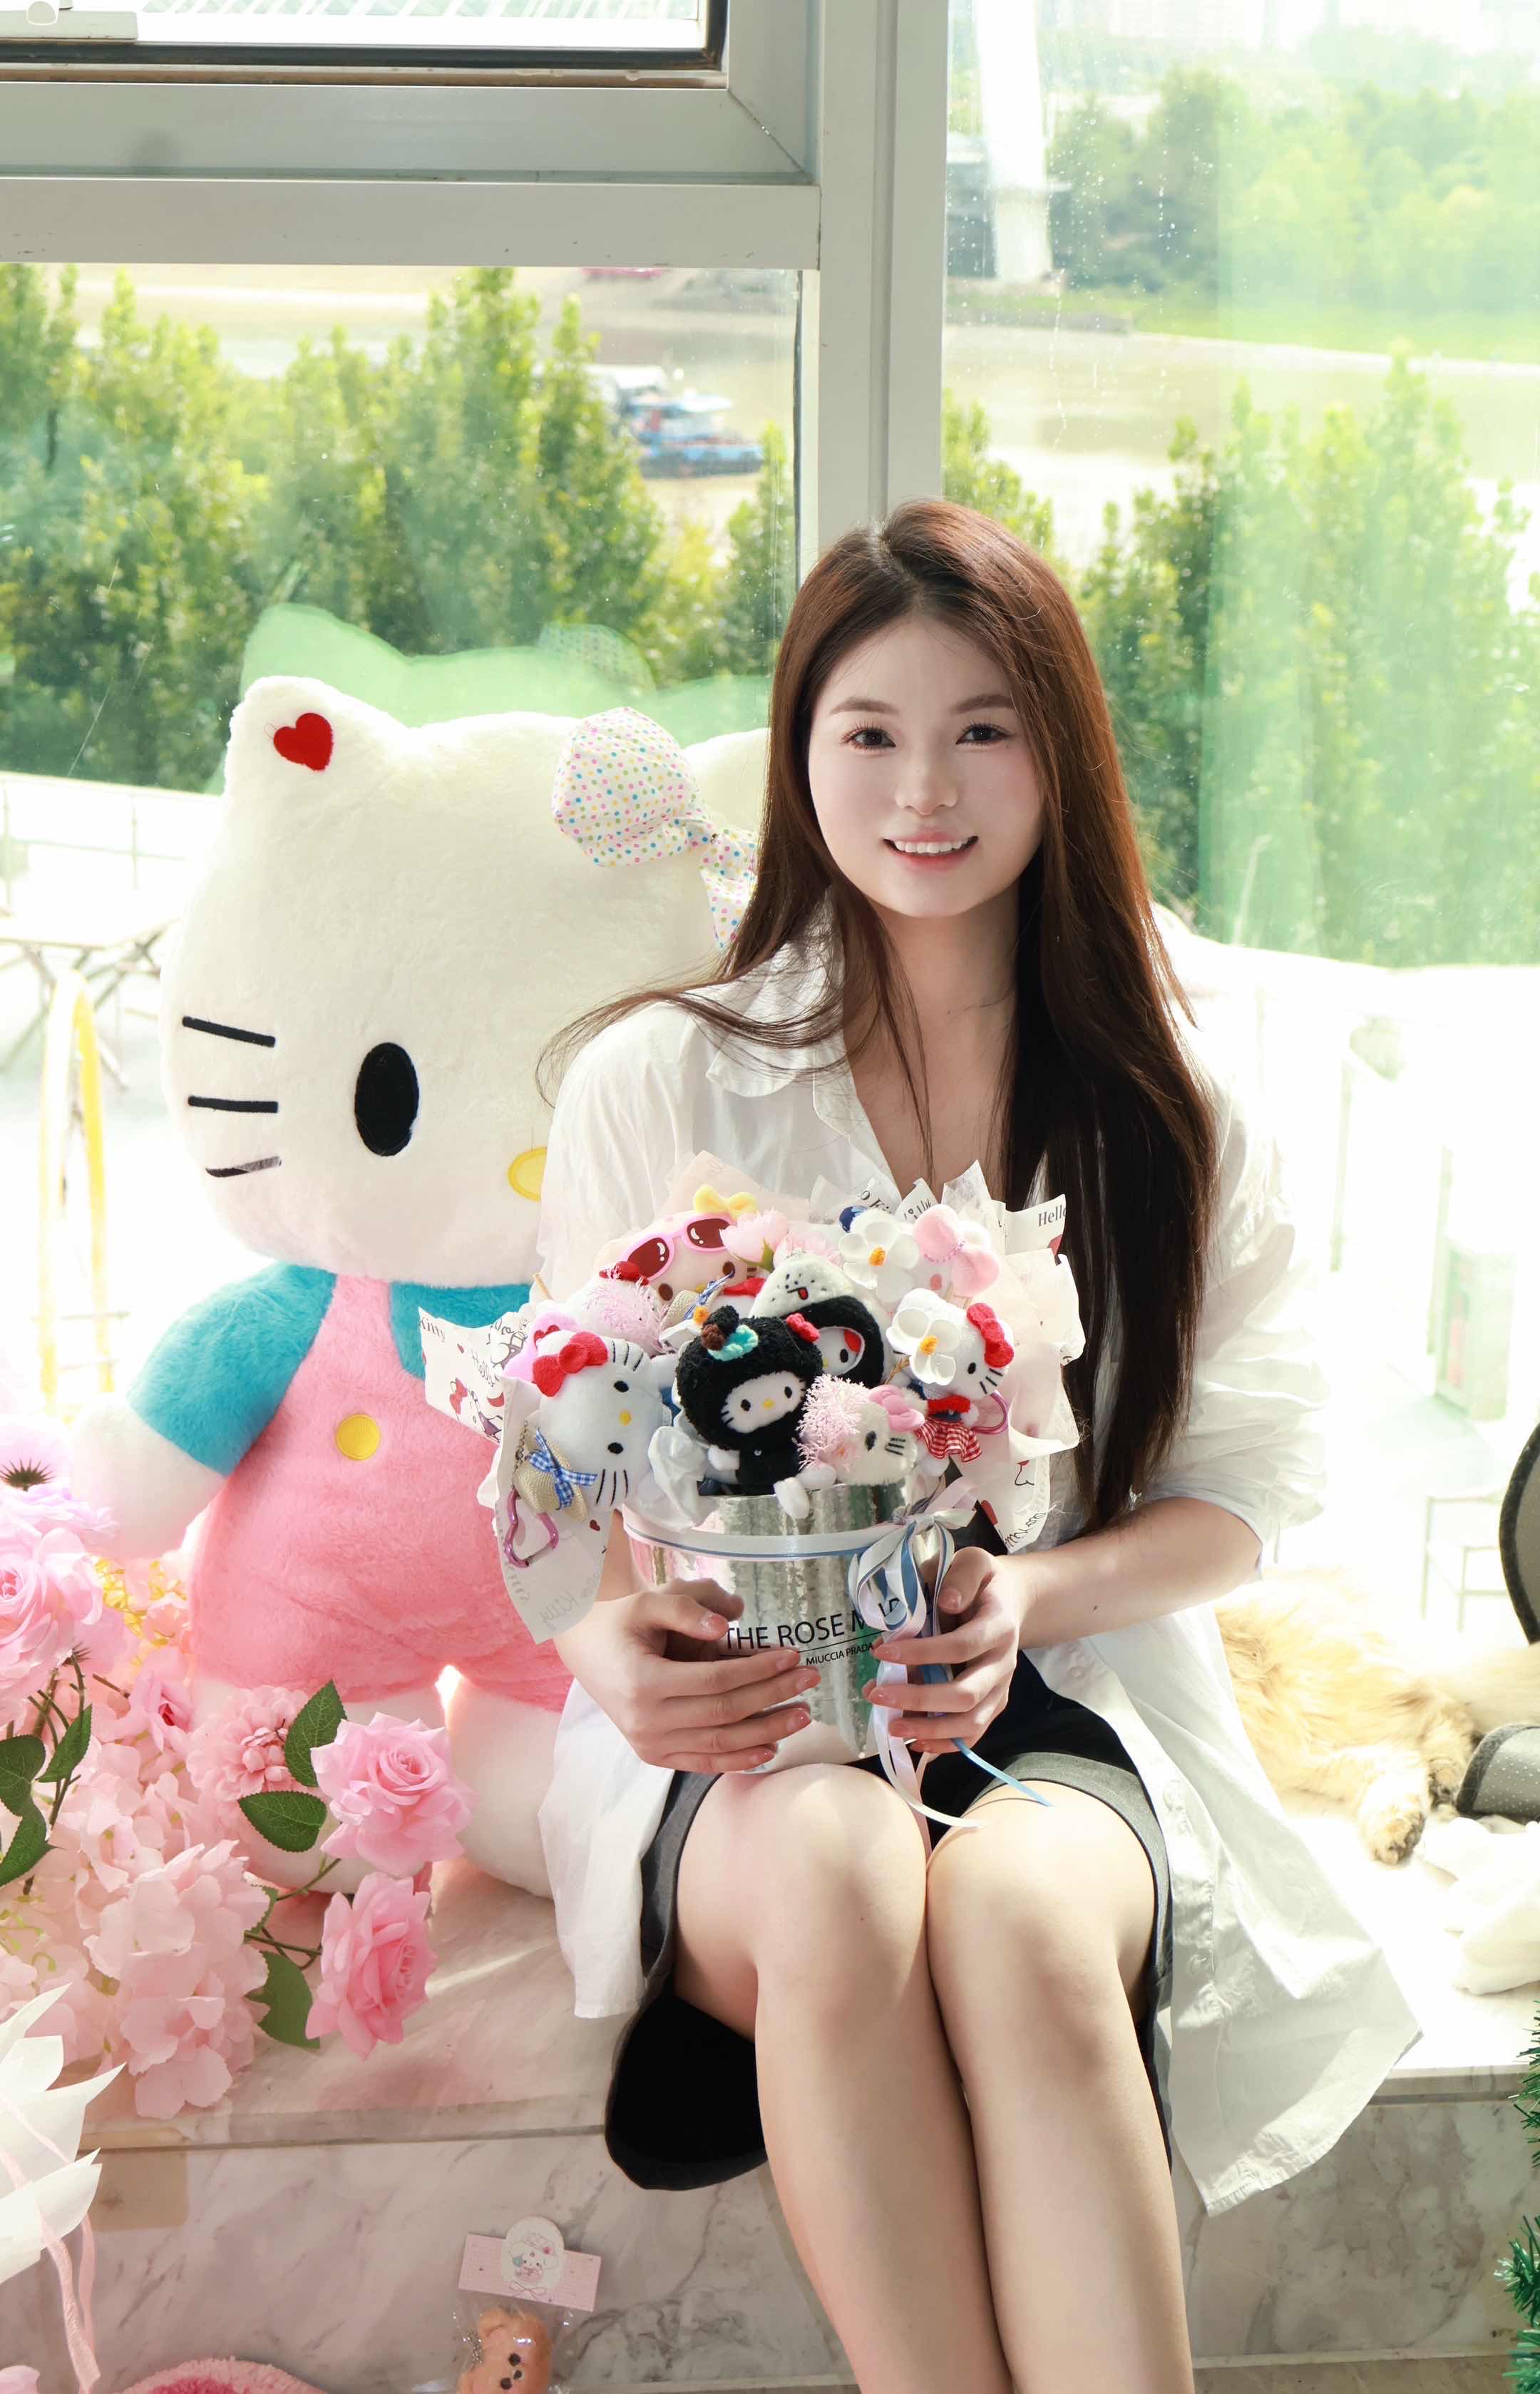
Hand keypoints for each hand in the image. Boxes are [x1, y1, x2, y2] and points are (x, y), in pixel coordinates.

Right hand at [561, 1577, 819, 1775]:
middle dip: (772, 1697)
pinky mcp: (654, 1756)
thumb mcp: (648, 1601)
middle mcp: (645, 1721)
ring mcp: (649, 1745)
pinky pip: (703, 1763)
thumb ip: (687, 1608)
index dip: (758, 1670)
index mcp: (643, 1681)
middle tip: (809, 1679)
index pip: (715, 1680)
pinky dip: (739, 1760)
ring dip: (766, 1732)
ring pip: (719, 1744)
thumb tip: (728, 1621)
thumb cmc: (622, 1622)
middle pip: (724, 1714)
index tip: (792, 1655)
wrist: (588, 1652)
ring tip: (802, 1715)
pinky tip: (771, 1748)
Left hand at [863, 1546, 1020, 1751]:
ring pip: (971, 1721)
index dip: (922, 1652)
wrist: (1011, 1599)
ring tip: (892, 1727)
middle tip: (876, 1694)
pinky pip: (974, 1733)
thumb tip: (945, 1602)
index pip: (961, 1646)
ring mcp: (1001, 1687)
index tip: (881, 1651)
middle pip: (966, 1694)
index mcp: (999, 1625)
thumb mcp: (972, 1563)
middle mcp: (1004, 1662)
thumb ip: (959, 1578)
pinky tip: (915, 1743)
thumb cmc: (981, 1582)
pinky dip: (946, 1744)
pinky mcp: (994, 1703)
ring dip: (930, 1729)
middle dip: (919, 1699)